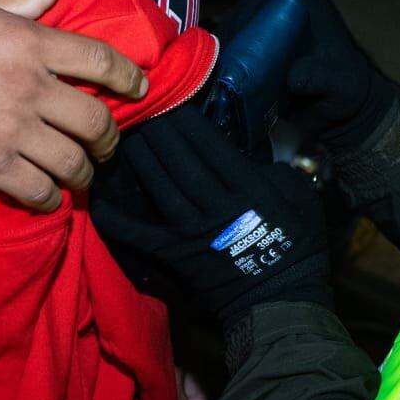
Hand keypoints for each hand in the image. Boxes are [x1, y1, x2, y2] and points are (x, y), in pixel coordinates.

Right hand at [0, 0, 146, 210]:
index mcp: (30, 44)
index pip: (100, 60)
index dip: (129, 78)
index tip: (140, 89)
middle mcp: (29, 87)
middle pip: (96, 121)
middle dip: (110, 138)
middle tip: (107, 143)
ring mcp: (11, 130)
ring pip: (74, 162)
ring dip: (86, 172)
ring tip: (83, 172)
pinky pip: (40, 191)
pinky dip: (53, 198)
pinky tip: (51, 194)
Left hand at [91, 109, 331, 325]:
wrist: (280, 299)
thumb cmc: (298, 245)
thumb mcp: (301, 197)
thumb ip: (276, 170)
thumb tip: (250, 153)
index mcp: (248, 188)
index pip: (210, 145)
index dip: (188, 121)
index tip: (174, 100)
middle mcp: (216, 204)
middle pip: (180, 159)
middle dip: (159, 131)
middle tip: (141, 107)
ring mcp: (191, 230)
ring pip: (159, 186)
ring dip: (140, 159)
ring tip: (124, 135)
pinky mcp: (174, 254)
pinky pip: (140, 234)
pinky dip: (117, 219)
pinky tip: (98, 200)